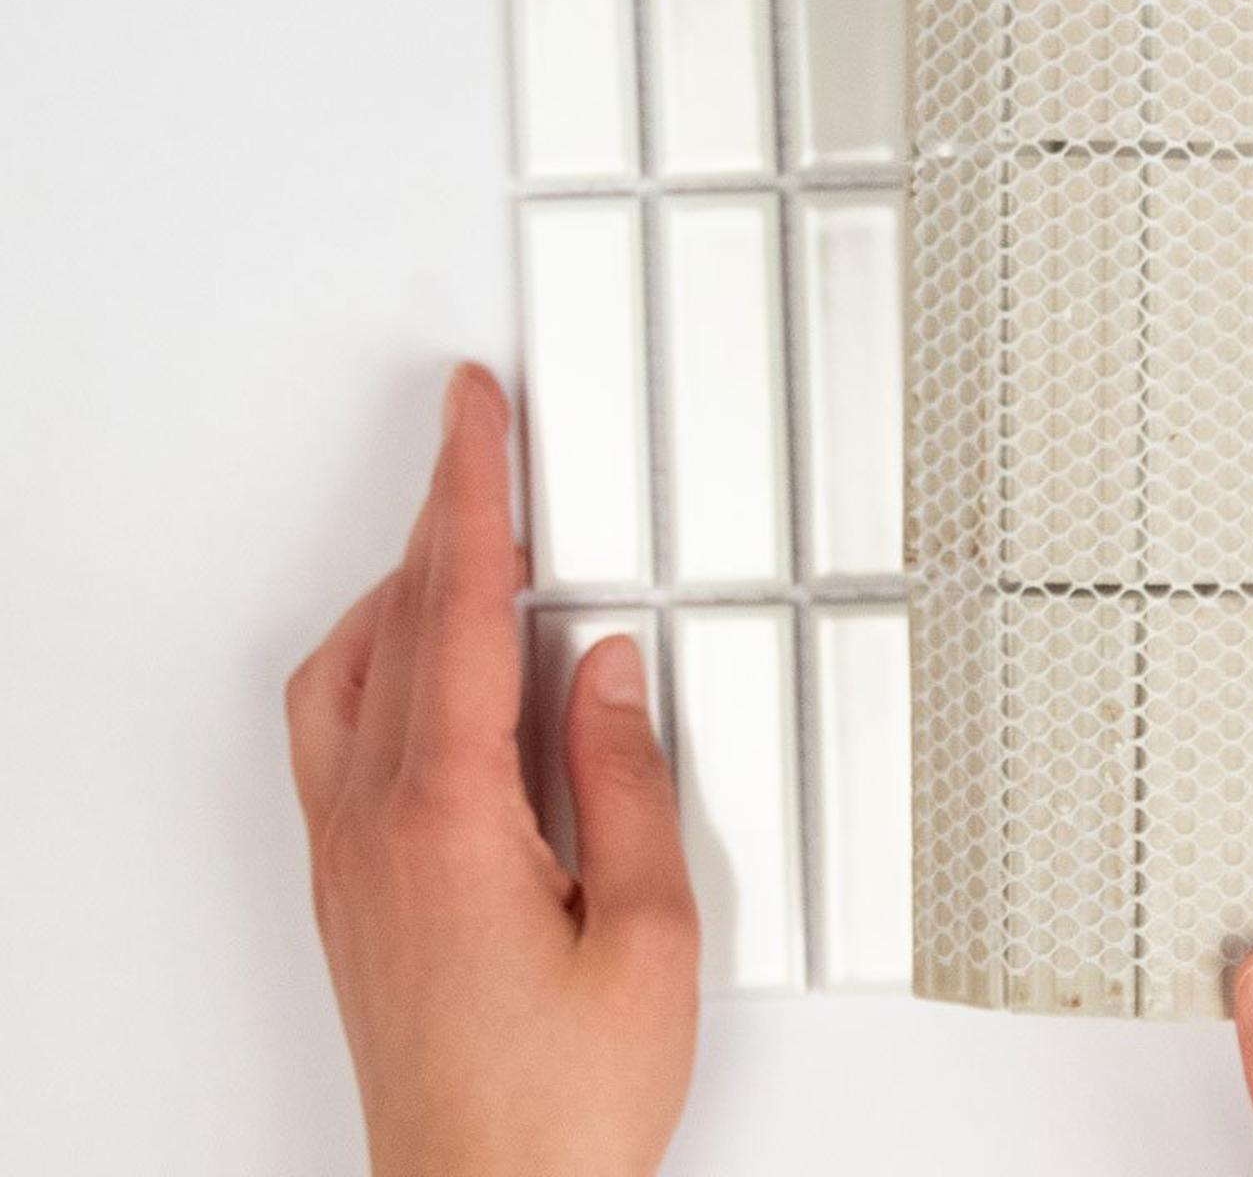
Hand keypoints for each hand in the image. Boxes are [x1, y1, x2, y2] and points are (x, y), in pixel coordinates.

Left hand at [284, 364, 698, 1176]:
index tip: (474, 412)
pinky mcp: (350, 892)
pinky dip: (380, 659)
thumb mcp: (647, 932)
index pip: (457, 607)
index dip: (472, 491)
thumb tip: (603, 673)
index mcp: (450, 817)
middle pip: (398, 621)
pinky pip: (340, 732)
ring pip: (348, 673)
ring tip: (470, 544)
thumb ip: (625, 780)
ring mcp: (350, 860)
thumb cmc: (562, 1104)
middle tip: (481, 443)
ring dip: (404, 589)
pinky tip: (427, 665)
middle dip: (443, 515)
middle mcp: (377, 827)